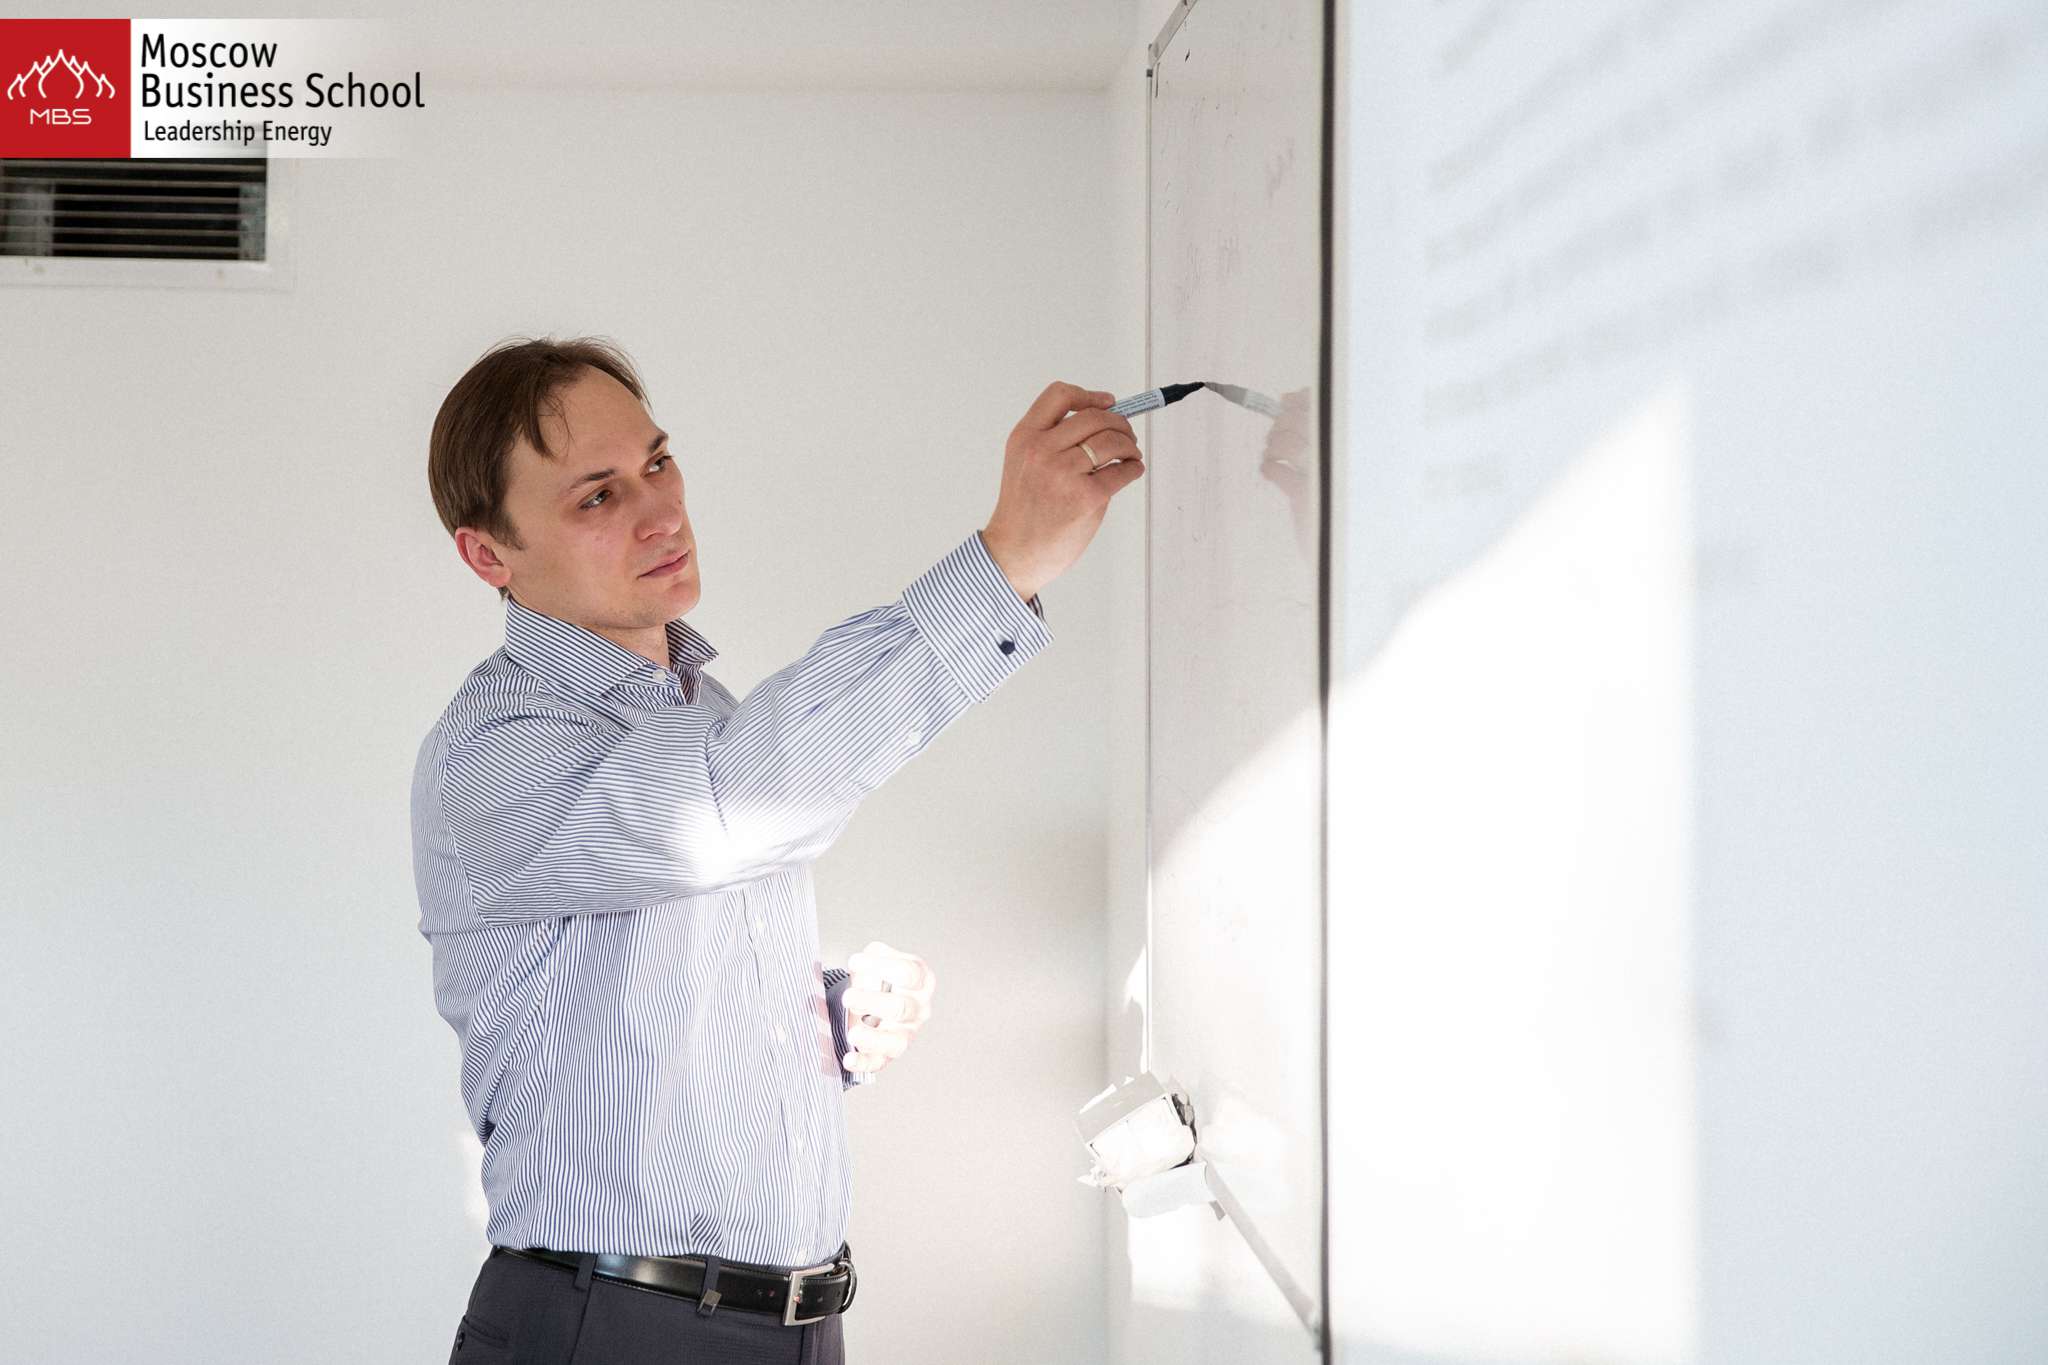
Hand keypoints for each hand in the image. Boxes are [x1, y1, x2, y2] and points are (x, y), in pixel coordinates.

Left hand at [840, 941, 935, 1076]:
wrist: (873, 999)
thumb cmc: (879, 977)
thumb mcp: (876, 957)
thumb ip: (870, 959)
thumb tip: (862, 974)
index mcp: (921, 981)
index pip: (907, 973)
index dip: (880, 967)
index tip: (854, 962)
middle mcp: (918, 1009)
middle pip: (901, 1008)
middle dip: (872, 1002)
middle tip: (848, 998)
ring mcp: (906, 1034)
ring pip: (895, 1042)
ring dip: (872, 1038)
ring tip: (852, 1033)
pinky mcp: (888, 1054)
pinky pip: (878, 1062)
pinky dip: (863, 1063)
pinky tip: (849, 1059)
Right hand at [981, 381, 1146, 601]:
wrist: (1015, 553)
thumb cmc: (1024, 512)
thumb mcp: (1024, 463)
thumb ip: (1053, 441)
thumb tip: (1100, 423)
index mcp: (1025, 437)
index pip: (1059, 395)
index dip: (1089, 395)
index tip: (1107, 402)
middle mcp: (1042, 450)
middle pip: (1094, 417)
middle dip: (1119, 423)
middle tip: (1127, 435)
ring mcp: (1063, 473)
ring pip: (1111, 441)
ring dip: (1129, 445)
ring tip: (1130, 455)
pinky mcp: (1086, 497)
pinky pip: (1122, 471)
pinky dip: (1133, 467)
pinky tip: (1131, 471)